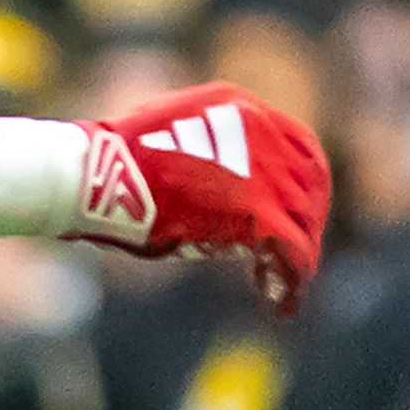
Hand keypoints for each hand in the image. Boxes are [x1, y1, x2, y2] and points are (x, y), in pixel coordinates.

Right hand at [67, 84, 332, 312]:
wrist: (96, 171)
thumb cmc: (114, 162)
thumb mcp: (170, 138)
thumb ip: (205, 154)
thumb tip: (217, 193)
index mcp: (238, 106)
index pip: (299, 146)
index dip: (301, 187)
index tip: (290, 217)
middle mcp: (260, 129)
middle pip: (312, 182)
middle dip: (305, 223)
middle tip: (286, 257)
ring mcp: (262, 168)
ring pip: (306, 220)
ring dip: (297, 256)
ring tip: (277, 287)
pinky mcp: (256, 209)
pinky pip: (295, 251)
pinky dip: (293, 281)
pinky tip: (277, 303)